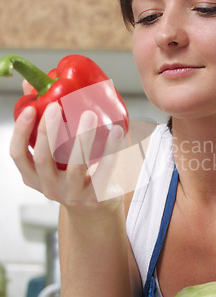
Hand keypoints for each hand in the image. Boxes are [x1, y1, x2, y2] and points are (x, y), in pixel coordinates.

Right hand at [10, 102, 124, 215]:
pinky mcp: (96, 197)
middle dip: (47, 132)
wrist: (94, 209)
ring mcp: (72, 194)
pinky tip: (116, 131)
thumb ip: (43, 124)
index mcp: (33, 176)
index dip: (20, 131)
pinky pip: (104, 172)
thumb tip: (29, 86)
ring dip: (81, 138)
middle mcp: (49, 187)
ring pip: (76, 166)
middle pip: (44, 159)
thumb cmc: (71, 173)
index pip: (18, 154)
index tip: (29, 107)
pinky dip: (111, 150)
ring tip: (89, 114)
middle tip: (55, 106)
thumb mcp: (53, 155)